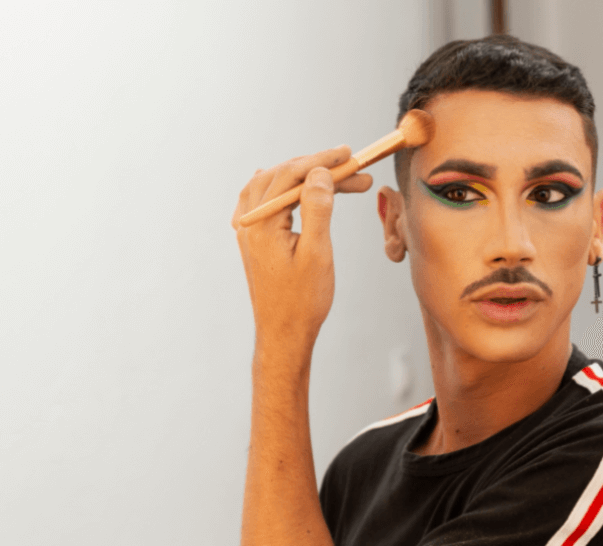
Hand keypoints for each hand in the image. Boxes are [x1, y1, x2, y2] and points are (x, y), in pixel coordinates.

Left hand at [231, 146, 372, 353]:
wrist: (284, 333)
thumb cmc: (302, 300)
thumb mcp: (317, 253)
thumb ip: (317, 209)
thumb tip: (319, 173)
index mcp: (262, 224)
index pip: (291, 175)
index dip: (322, 160)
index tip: (350, 155)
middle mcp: (249, 222)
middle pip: (283, 177)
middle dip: (319, 168)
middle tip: (354, 168)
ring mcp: (249, 230)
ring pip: (274, 186)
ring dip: (306, 178)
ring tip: (338, 179)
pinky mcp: (255, 238)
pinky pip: (266, 199)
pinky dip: (289, 189)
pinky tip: (303, 190)